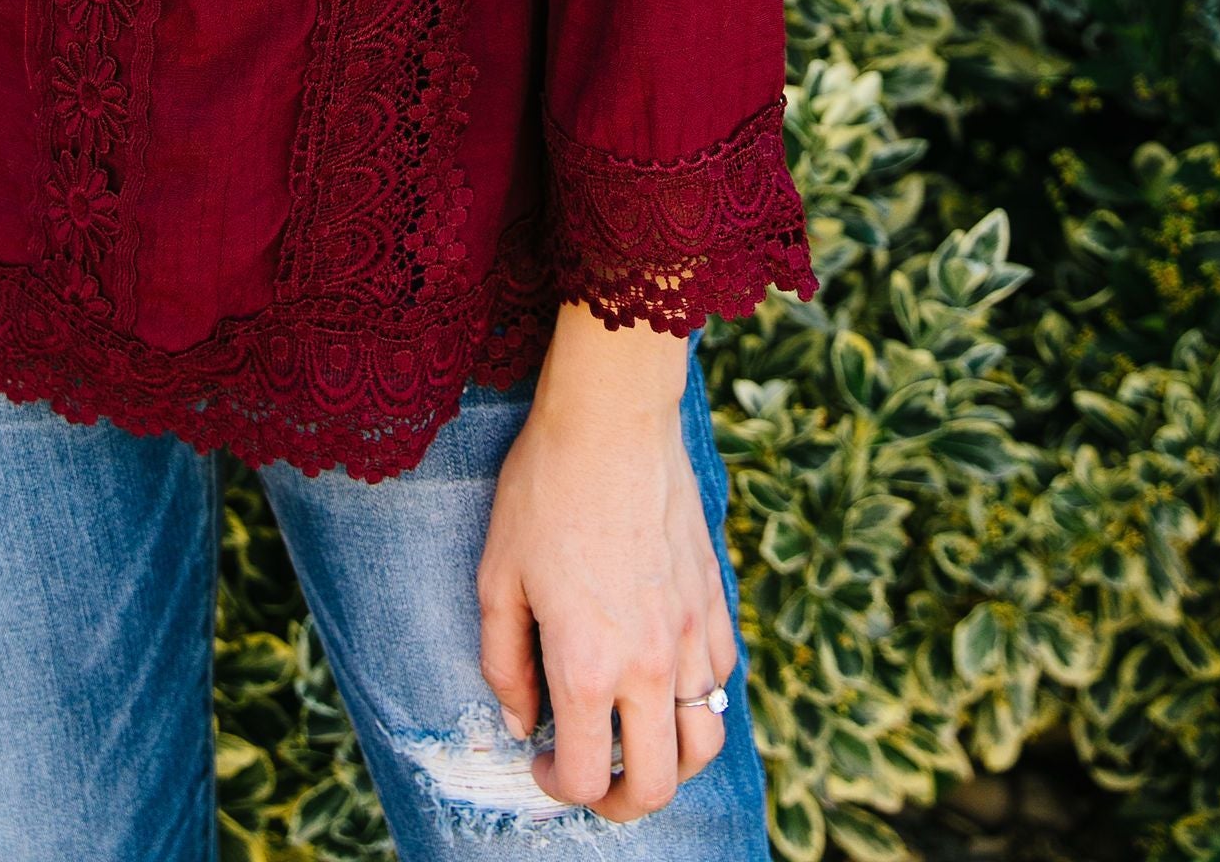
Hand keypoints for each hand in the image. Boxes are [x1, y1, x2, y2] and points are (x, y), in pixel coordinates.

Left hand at [477, 303, 736, 822]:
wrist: (612, 418)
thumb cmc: (544, 490)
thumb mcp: (498, 577)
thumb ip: (504, 664)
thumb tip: (522, 720)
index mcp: (589, 665)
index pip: (589, 778)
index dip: (558, 786)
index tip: (542, 760)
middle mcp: (651, 664)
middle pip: (660, 786)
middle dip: (623, 802)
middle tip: (592, 775)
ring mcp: (693, 634)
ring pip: (705, 741)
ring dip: (670, 758)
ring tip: (634, 735)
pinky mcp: (715, 601)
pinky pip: (722, 680)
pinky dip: (697, 698)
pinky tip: (662, 673)